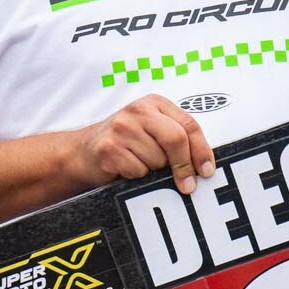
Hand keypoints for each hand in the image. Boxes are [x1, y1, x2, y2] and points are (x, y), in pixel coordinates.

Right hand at [71, 95, 216, 194]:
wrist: (81, 152)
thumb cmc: (122, 143)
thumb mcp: (150, 131)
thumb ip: (175, 138)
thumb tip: (202, 165)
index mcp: (154, 103)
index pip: (189, 125)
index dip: (201, 151)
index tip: (206, 171)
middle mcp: (138, 110)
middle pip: (176, 140)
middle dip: (185, 166)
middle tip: (187, 185)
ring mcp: (122, 127)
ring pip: (157, 159)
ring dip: (153, 170)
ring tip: (139, 164)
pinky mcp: (109, 147)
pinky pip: (138, 171)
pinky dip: (136, 176)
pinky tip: (125, 168)